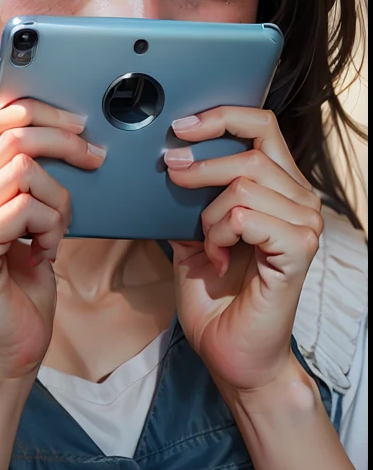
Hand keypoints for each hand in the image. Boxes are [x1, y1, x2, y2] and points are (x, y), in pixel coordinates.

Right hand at [0, 100, 104, 382]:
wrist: (3, 356)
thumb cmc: (19, 293)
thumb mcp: (28, 224)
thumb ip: (30, 183)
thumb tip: (68, 137)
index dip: (37, 111)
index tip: (76, 124)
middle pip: (11, 138)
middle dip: (65, 144)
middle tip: (95, 159)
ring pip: (22, 172)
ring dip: (58, 200)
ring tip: (56, 232)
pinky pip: (23, 210)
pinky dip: (50, 228)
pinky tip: (44, 253)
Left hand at [164, 107, 322, 393]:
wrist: (232, 354)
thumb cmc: (217, 298)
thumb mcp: (191, 233)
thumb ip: (187, 197)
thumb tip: (166, 159)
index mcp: (279, 187)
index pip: (262, 126)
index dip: (222, 116)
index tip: (181, 127)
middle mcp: (300, 200)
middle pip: (251, 149)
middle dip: (200, 163)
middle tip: (172, 178)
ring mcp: (304, 224)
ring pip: (243, 183)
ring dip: (209, 215)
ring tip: (208, 245)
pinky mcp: (299, 249)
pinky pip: (245, 215)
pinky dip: (220, 234)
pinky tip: (220, 258)